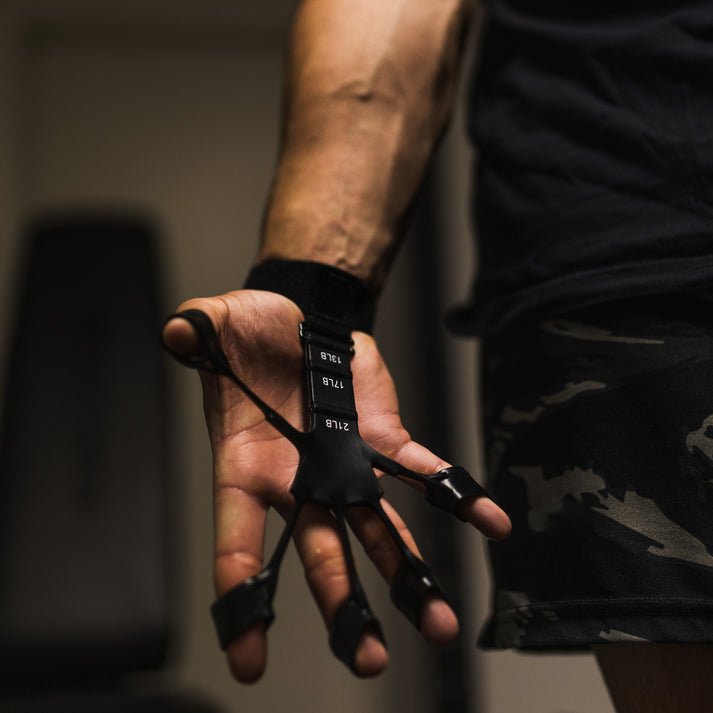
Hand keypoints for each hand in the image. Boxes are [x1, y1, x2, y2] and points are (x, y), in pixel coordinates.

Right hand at [162, 289, 510, 681]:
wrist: (298, 322)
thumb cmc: (249, 334)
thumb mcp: (217, 325)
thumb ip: (198, 336)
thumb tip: (179, 333)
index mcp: (246, 466)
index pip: (240, 538)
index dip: (242, 595)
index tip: (249, 657)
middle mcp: (298, 481)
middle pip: (320, 551)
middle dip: (343, 603)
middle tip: (368, 657)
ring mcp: (344, 467)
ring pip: (377, 531)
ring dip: (407, 575)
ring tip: (440, 624)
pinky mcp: (380, 441)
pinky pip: (420, 473)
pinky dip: (455, 495)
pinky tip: (491, 523)